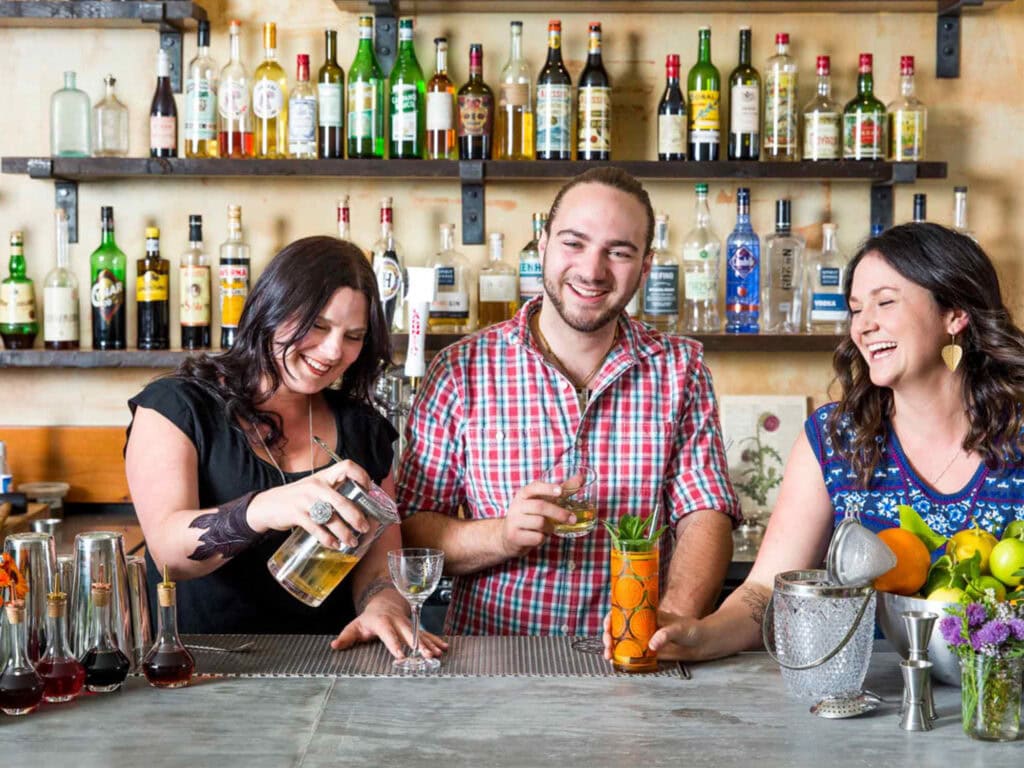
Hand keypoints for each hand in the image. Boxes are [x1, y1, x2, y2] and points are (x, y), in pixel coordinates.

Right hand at [246, 459, 374, 549]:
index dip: (361, 476)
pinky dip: (327, 539)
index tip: (369, 490)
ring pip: (331, 518)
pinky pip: (317, 528)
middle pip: (342, 501)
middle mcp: (316, 486)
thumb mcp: (314, 487)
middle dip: (356, 517)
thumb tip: (359, 504)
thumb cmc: (296, 497)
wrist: (267, 505)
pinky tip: (334, 545)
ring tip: (352, 542)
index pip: (347, 466)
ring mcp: (305, 500)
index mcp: (323, 476)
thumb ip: (332, 491)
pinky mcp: (297, 514)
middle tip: (364, 527)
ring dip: (344, 532)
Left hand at [330, 588, 448, 659]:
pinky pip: (426, 634)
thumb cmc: (370, 617)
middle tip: (425, 654)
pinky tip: (443, 648)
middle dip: (418, 644)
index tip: (400, 655)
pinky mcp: (415, 627)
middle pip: (409, 632)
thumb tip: (334, 646)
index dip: (394, 643)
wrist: (385, 602)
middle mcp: (398, 621)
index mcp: (382, 621)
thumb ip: (346, 636)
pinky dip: (435, 640)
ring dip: (429, 644)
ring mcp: (408, 624)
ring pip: (420, 634)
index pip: (388, 633)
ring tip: (437, 654)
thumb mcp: (356, 625)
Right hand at [499, 480, 574, 558]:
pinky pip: (536, 537)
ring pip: (539, 523)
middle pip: (540, 506)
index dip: (548, 488)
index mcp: (523, 494)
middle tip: (572, 519)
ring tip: (550, 529)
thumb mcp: (542, 500)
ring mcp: (514, 521)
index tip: (560, 491)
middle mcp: (517, 505)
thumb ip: (562, 490)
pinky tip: (539, 536)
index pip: (535, 487)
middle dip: (559, 513)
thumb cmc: (530, 515)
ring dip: (550, 527)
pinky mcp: (514, 536)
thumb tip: (582, 477)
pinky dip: (543, 538)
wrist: (508, 536)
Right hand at [602, 608, 704, 661]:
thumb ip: (666, 634)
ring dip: (611, 647)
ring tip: (609, 656)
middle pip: (618, 627)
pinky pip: (630, 653)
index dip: (611, 617)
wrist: (702, 643)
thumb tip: (652, 644)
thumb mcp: (679, 629)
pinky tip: (615, 662)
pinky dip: (620, 657)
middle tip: (608, 644)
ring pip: (621, 640)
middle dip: (608, 635)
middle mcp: (642, 624)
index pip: (623, 610)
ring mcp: (644, 638)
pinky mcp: (647, 651)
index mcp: (646, 613)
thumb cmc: (692, 630)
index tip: (607, 626)